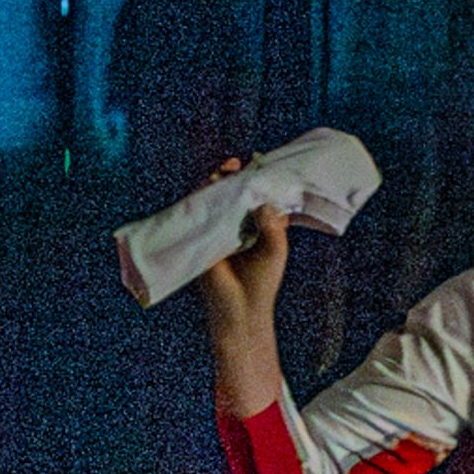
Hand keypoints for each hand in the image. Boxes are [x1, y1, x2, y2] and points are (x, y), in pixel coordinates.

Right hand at [195, 155, 290, 319]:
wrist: (240, 310)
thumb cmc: (262, 282)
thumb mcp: (276, 249)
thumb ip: (272, 225)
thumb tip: (262, 203)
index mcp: (257, 226)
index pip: (254, 196)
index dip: (255, 178)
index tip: (257, 163)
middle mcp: (236, 225)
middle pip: (232, 193)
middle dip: (232, 175)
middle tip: (235, 165)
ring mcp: (217, 230)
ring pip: (213, 199)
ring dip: (216, 183)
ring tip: (223, 172)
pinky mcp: (201, 238)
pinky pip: (198, 213)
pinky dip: (201, 199)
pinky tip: (208, 189)